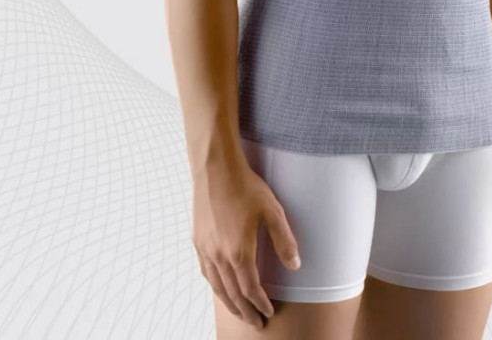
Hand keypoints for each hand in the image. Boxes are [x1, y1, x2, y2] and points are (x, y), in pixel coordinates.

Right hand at [192, 154, 300, 329]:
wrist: (215, 168)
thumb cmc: (245, 186)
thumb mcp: (272, 210)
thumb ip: (284, 240)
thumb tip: (294, 265)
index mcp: (238, 252)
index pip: (250, 288)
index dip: (260, 303)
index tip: (268, 312)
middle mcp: (219, 256)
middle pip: (232, 293)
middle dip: (245, 310)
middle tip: (255, 323)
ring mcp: (205, 249)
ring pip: (217, 286)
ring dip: (229, 302)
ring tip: (239, 311)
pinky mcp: (197, 240)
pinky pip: (205, 272)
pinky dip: (215, 286)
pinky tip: (219, 286)